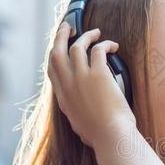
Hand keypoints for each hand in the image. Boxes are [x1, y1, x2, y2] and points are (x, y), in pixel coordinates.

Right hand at [47, 21, 134, 147]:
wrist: (110, 137)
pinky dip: (105, 44)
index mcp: (63, 98)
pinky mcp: (98, 74)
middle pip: (57, 52)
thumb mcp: (79, 124)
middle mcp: (68, 84)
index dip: (54, 56)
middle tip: (67, 27)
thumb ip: (78, 112)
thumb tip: (81, 111)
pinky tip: (113, 45)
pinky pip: (98, 50)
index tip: (59, 48)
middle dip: (60, 36)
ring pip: (77, 46)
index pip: (52, 70)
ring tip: (96, 32)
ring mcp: (81, 77)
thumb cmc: (101, 136)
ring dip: (86, 35)